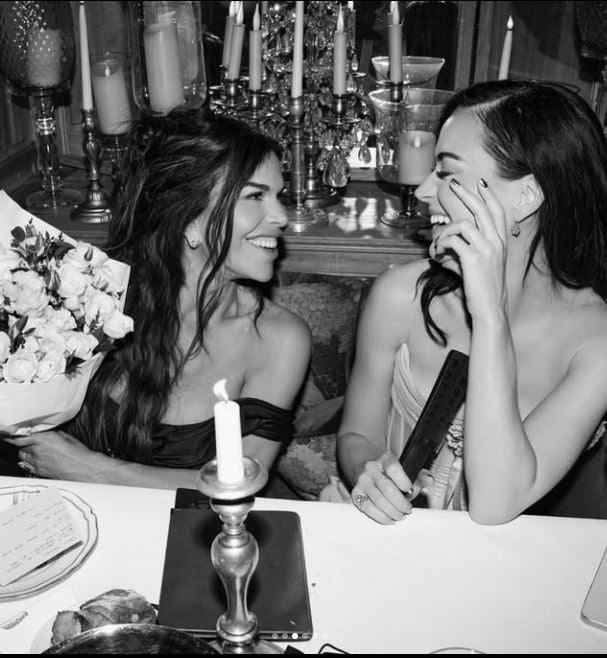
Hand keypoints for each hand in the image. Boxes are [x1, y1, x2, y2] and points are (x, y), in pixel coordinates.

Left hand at [3, 431, 95, 479]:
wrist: (84, 469)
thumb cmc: (79, 454)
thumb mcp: (67, 437)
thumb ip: (54, 435)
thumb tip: (50, 433)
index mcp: (43, 438)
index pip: (20, 437)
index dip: (15, 435)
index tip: (13, 434)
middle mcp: (37, 450)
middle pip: (21, 447)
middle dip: (25, 444)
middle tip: (32, 442)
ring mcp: (37, 462)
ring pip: (22, 457)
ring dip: (26, 453)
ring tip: (34, 452)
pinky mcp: (39, 471)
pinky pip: (27, 466)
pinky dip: (29, 463)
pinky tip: (35, 461)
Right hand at [350, 452, 414, 523]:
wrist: (365, 468)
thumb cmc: (389, 473)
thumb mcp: (405, 469)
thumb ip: (419, 475)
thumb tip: (430, 480)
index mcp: (386, 459)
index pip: (393, 468)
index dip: (403, 482)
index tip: (410, 491)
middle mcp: (371, 469)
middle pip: (387, 488)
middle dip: (401, 503)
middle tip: (408, 509)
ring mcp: (362, 481)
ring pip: (378, 501)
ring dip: (392, 512)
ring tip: (400, 515)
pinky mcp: (355, 493)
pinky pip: (368, 508)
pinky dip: (381, 517)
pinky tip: (389, 518)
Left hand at [431, 178, 508, 319]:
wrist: (490, 310)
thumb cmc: (482, 292)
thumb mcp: (476, 269)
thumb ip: (462, 255)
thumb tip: (443, 249)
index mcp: (500, 244)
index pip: (497, 212)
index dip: (489, 196)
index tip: (481, 183)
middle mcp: (496, 243)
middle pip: (481, 210)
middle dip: (466, 194)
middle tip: (453, 184)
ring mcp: (486, 249)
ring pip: (461, 225)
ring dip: (444, 232)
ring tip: (437, 245)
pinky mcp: (473, 258)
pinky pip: (452, 241)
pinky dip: (440, 245)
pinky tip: (437, 255)